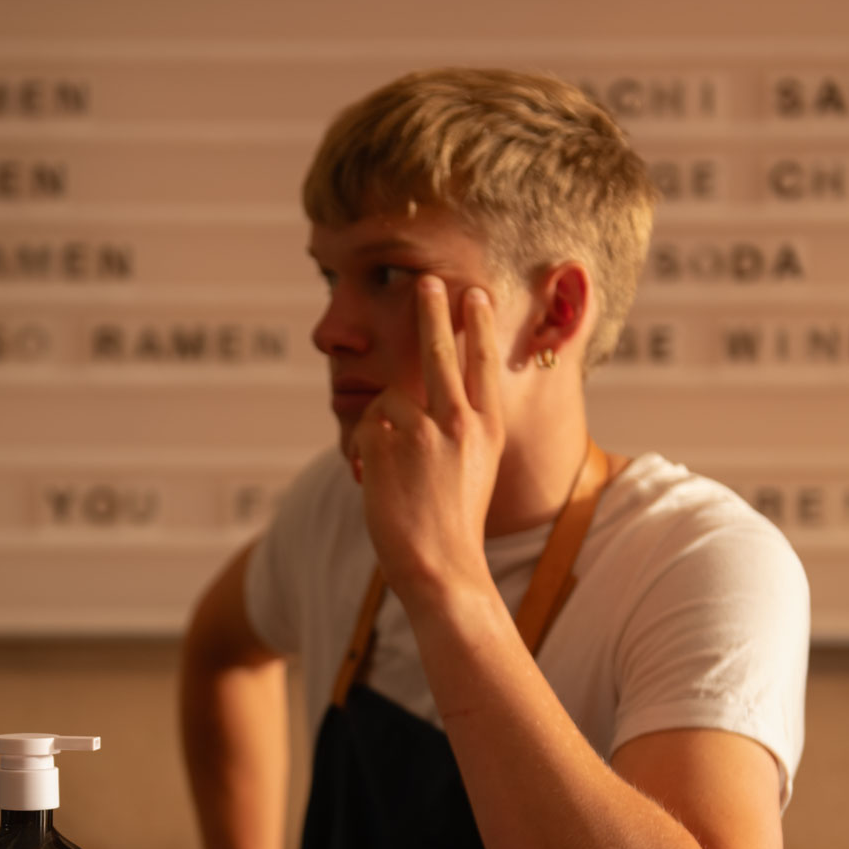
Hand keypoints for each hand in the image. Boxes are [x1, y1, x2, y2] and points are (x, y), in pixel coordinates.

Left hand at [353, 277, 505, 602]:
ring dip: (380, 430)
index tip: (476, 295)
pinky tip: (375, 482)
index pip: (482, 366)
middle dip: (434, 312)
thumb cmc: (452, 526)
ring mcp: (423, 430)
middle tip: (428, 281)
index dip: (479, 327)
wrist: (440, 566)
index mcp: (487, 429)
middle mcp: (460, 422)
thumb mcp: (471, 470)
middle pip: (440, 353)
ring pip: (387, 400)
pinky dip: (361, 452)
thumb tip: (413, 399)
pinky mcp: (387, 442)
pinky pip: (362, 428)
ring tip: (391, 474)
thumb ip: (453, 431)